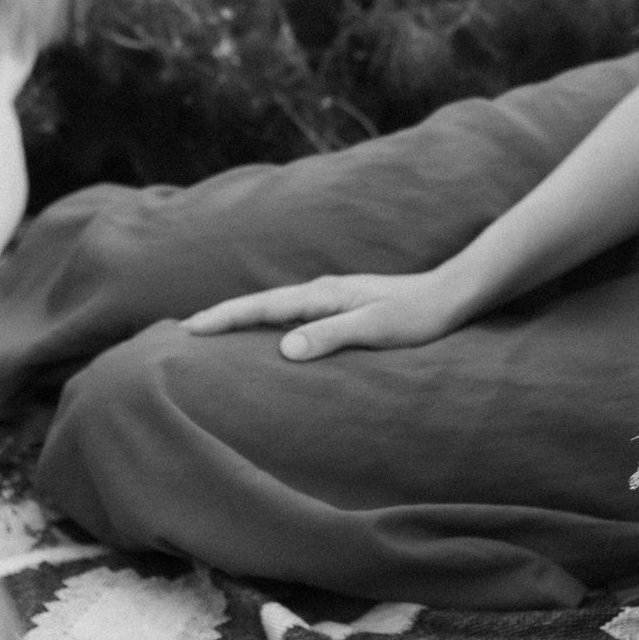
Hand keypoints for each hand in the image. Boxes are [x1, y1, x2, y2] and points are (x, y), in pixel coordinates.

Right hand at [179, 270, 467, 360]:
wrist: (453, 295)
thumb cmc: (418, 316)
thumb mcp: (375, 329)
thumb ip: (331, 336)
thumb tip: (285, 348)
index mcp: (323, 295)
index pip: (262, 307)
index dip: (225, 318)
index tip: (189, 327)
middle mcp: (323, 291)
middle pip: (262, 303)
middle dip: (224, 315)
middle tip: (185, 328)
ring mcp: (333, 296)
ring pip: (277, 307)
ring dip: (245, 317)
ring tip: (217, 330)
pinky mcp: (344, 305)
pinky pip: (294, 313)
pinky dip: (270, 321)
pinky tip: (271, 334)